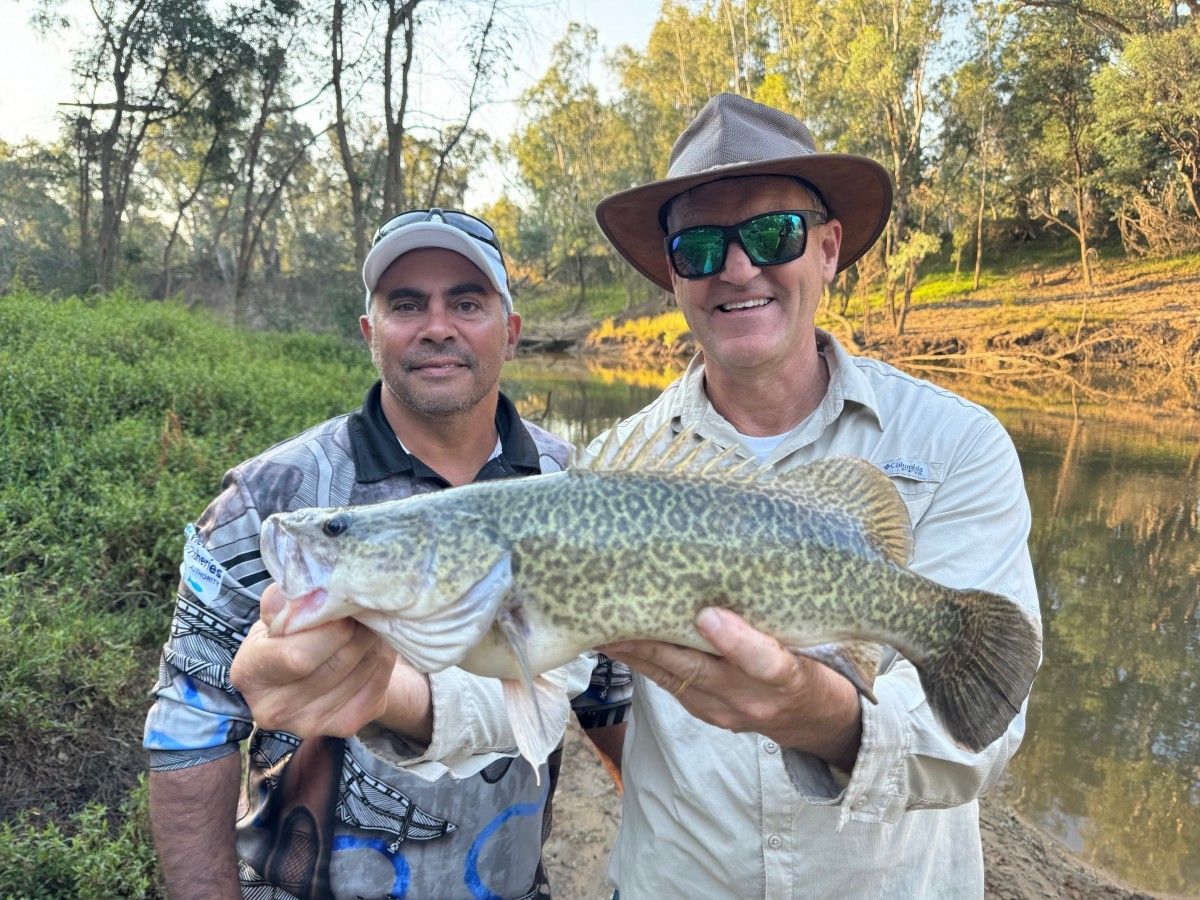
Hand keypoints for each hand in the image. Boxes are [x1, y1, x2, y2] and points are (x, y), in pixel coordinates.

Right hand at [231, 584, 429, 740]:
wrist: (309, 673)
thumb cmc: (288, 637)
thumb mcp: (275, 614)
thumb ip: (283, 601)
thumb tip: (306, 593)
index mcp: (250, 673)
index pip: (298, 656)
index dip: (330, 627)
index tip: (342, 604)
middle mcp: (274, 709)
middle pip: (339, 660)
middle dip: (359, 628)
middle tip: (363, 608)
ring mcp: (309, 724)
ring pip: (363, 669)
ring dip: (374, 640)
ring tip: (368, 624)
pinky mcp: (343, 726)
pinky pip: (377, 684)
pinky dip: (383, 660)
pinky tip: (374, 647)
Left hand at [601, 607, 861, 770]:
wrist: (814, 719)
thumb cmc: (811, 663)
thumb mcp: (812, 640)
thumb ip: (781, 614)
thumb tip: (745, 563)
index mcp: (788, 676)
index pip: (764, 661)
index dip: (735, 640)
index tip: (708, 615)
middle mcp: (752, 699)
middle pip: (698, 670)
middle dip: (654, 644)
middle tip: (618, 617)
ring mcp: (724, 710)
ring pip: (673, 678)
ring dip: (636, 653)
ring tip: (602, 625)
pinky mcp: (704, 713)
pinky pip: (668, 684)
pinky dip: (643, 661)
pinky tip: (617, 641)